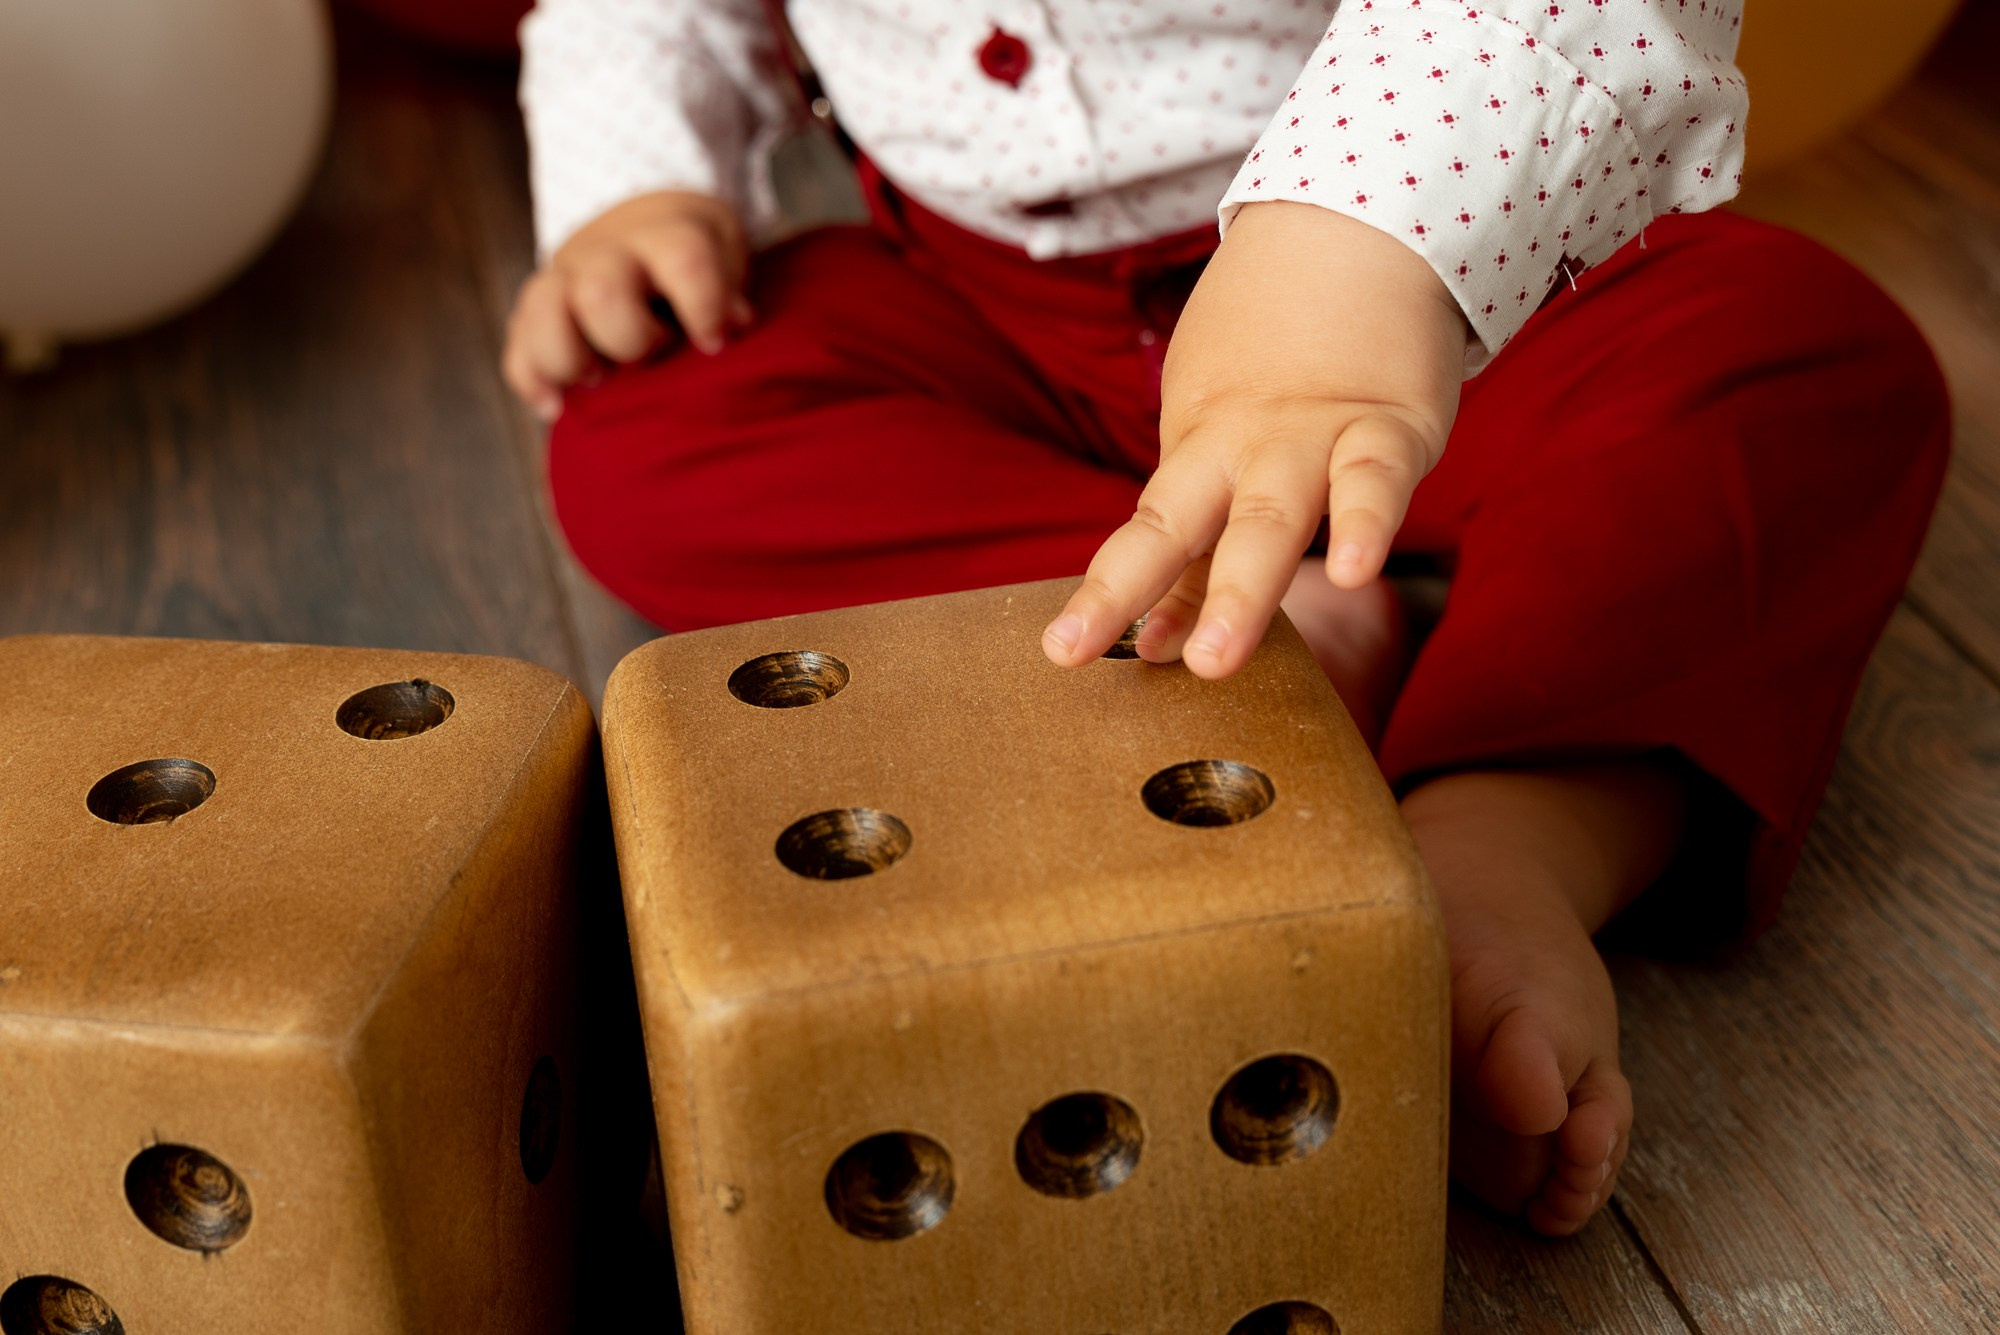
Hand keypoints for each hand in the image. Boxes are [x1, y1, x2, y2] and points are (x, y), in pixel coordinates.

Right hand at [502, 190, 753, 418]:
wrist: (639, 223)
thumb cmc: (691, 254)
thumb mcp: (722, 249)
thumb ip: (729, 284)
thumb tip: (734, 323)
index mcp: (662, 236)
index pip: (682, 261)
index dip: (703, 306)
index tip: (715, 342)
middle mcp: (604, 254)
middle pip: (601, 293)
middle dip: (631, 339)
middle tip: (655, 352)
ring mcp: (563, 280)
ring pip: (541, 314)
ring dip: (570, 359)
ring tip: (601, 378)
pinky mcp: (535, 313)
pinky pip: (518, 351)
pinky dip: (534, 383)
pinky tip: (558, 406)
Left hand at [1041, 200, 1466, 678]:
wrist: (1357, 222)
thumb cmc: (1280, 349)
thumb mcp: (1219, 431)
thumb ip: (1200, 546)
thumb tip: (1154, 642)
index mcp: (1198, 449)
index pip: (1149, 533)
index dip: (1109, 593)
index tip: (1066, 650)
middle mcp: (1242, 448)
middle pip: (1180, 524)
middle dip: (1135, 590)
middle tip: (1088, 654)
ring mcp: (1312, 437)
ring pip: (1271, 518)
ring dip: (1240, 590)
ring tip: (1213, 660)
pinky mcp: (1392, 426)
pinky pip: (1374, 481)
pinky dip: (1364, 525)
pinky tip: (1354, 571)